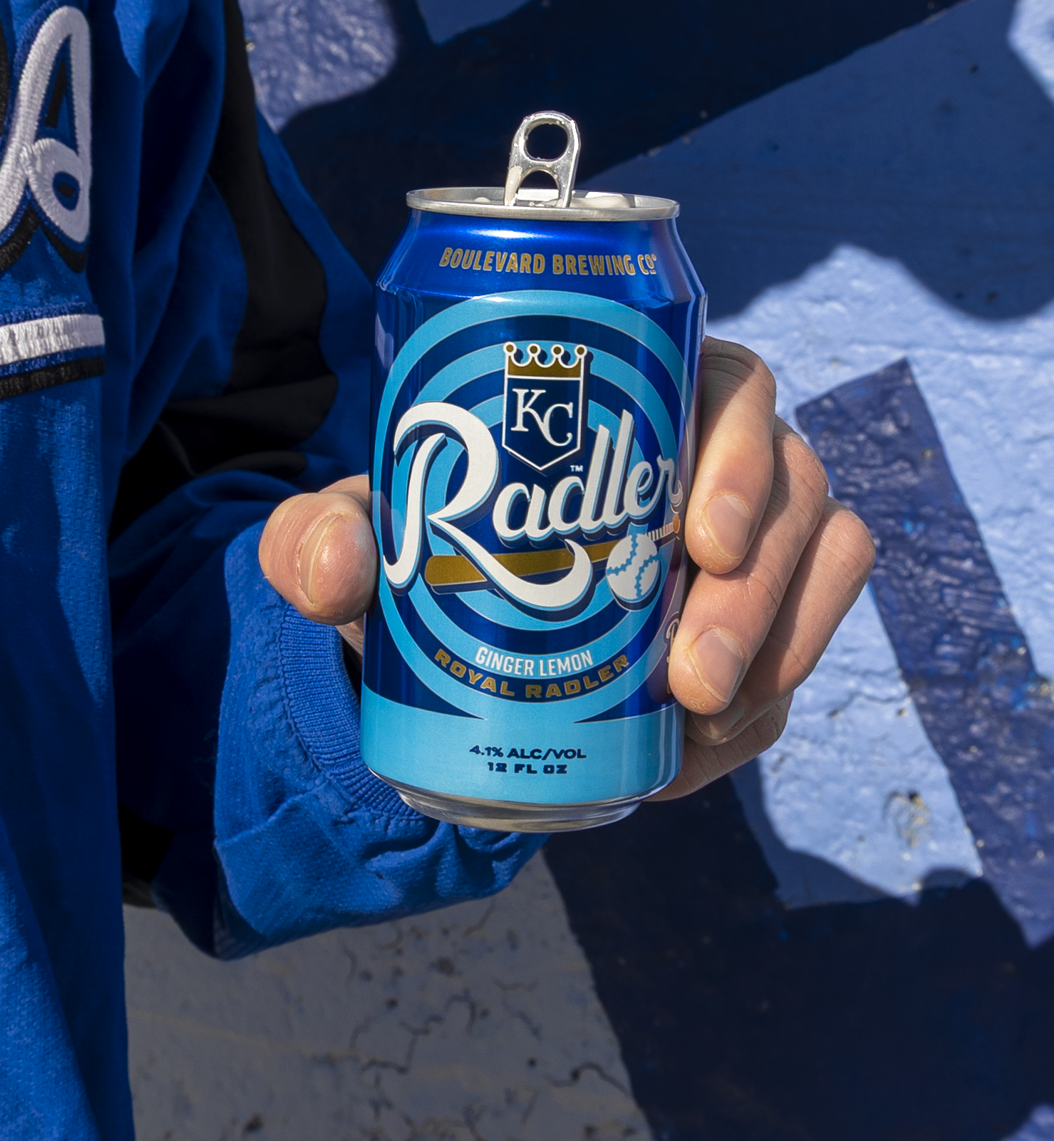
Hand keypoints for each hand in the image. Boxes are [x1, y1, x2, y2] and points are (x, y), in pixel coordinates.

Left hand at [256, 337, 874, 803]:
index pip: (734, 387)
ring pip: (822, 570)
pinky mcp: (763, 627)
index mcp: (647, 392)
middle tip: (688, 678)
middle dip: (759, 593)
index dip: (741, 455)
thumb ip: (317, 539)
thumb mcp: (355, 537)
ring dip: (779, 650)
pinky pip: (800, 659)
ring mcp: (758, 544)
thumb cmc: (418, 547)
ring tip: (696, 722)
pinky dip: (763, 709)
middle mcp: (721, 459)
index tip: (702, 539)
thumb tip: (338, 571)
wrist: (443, 639)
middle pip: (795, 493)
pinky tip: (694, 753)